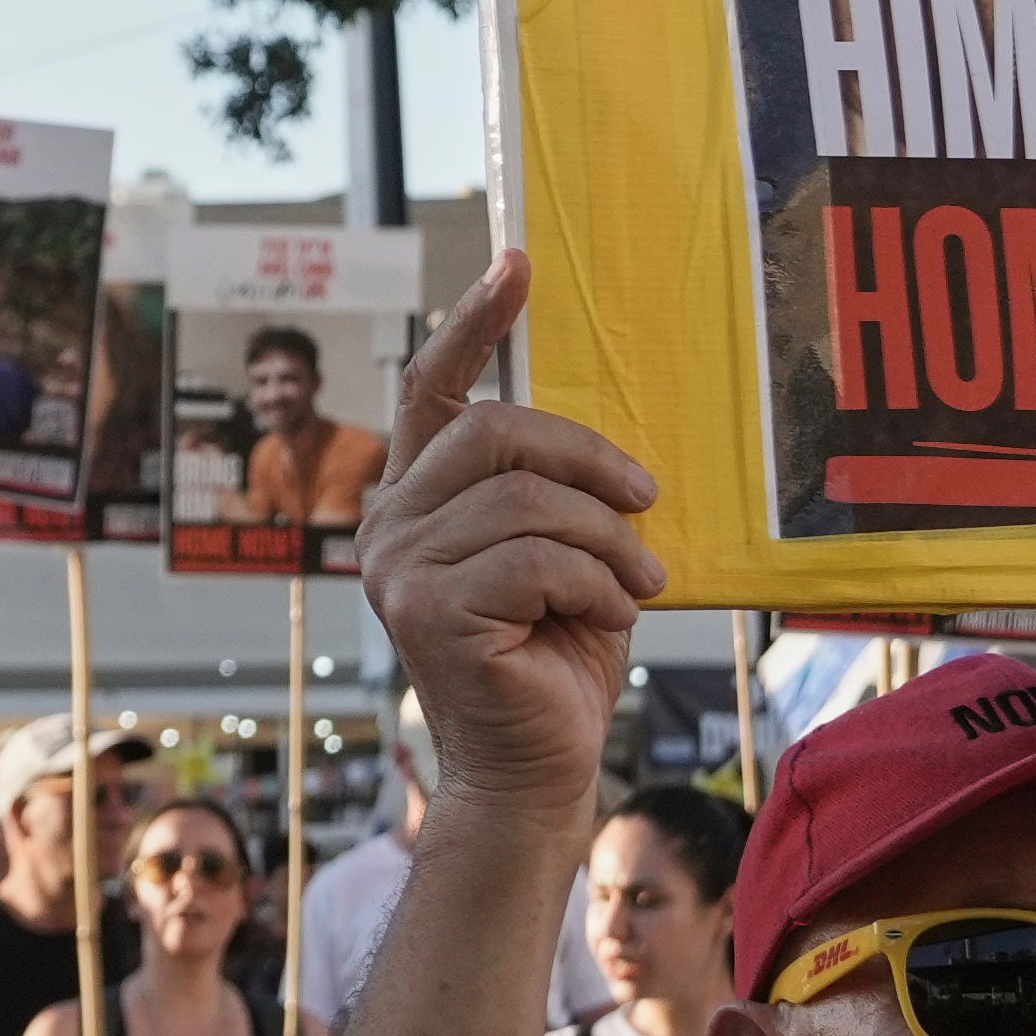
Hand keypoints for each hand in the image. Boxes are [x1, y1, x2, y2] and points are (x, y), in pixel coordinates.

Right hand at [357, 257, 653, 804]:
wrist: (536, 771)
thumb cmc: (556, 662)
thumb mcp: (563, 555)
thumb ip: (552, 492)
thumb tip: (596, 435)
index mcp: (419, 500)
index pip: (432, 391)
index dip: (472, 322)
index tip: (515, 263)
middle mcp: (391, 525)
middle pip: (493, 431)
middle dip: (586, 459)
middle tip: (645, 503)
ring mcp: (399, 569)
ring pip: (528, 500)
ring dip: (608, 541)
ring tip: (638, 582)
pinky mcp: (429, 612)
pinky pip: (537, 559)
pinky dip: (596, 583)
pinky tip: (610, 617)